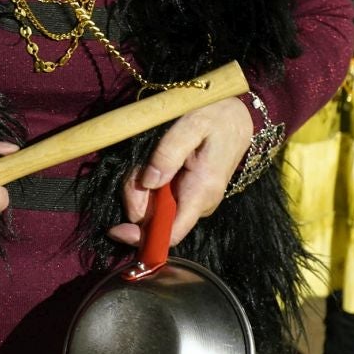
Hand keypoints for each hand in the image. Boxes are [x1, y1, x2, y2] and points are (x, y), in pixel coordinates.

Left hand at [107, 98, 253, 248]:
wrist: (237, 114)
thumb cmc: (217, 116)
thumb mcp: (192, 124)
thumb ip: (168, 152)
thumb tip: (148, 182)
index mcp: (202, 192)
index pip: (172, 234)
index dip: (143, 238)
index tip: (116, 229)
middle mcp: (199, 203)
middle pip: (156, 219)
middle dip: (135, 198)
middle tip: (135, 168)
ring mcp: (194, 199)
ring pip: (156, 208)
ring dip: (140, 188)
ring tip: (147, 159)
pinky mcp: (189, 192)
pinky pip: (162, 197)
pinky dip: (148, 184)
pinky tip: (151, 164)